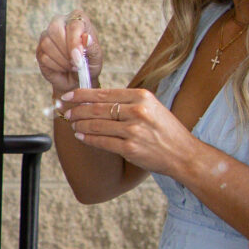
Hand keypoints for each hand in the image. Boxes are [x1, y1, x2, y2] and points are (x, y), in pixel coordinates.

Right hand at [35, 13, 97, 99]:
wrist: (77, 78)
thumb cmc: (88, 64)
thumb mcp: (96, 57)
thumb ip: (92, 47)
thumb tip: (86, 38)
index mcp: (77, 19)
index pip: (73, 25)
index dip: (74, 42)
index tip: (79, 57)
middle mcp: (60, 23)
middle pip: (55, 29)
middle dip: (65, 50)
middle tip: (75, 63)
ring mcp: (47, 36)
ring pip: (47, 43)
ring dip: (62, 60)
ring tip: (71, 66)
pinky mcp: (39, 49)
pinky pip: (43, 57)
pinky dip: (55, 66)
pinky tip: (63, 68)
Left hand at [56, 86, 196, 176]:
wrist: (183, 154)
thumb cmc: (166, 130)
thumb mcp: (152, 107)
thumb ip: (128, 102)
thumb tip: (96, 99)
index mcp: (142, 97)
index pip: (104, 93)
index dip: (81, 95)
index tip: (68, 96)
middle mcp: (138, 111)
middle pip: (97, 109)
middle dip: (77, 110)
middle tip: (65, 111)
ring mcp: (133, 131)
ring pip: (97, 125)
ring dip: (80, 125)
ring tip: (72, 124)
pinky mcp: (130, 149)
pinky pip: (102, 142)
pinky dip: (88, 139)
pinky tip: (81, 136)